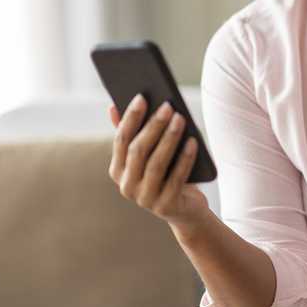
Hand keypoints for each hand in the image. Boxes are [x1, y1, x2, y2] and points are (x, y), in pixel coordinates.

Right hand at [108, 94, 209, 227]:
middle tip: (167, 106)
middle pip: (138, 150)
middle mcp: (126, 186)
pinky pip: (176, 178)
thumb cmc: (166, 174)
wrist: (186, 210)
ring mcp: (144, 199)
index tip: (142, 97)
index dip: (131, 118)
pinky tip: (193, 141)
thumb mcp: (149, 155)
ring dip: (169, 139)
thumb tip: (113, 106)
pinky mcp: (165, 206)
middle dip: (153, 126)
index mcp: (118, 171)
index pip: (121, 140)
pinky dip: (185, 159)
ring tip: (181, 119)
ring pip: (156, 164)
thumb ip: (133, 133)